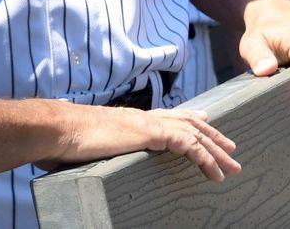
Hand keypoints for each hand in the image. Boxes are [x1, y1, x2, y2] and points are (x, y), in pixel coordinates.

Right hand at [44, 105, 240, 181]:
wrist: (57, 129)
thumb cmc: (63, 140)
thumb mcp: (88, 146)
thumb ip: (97, 149)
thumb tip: (84, 159)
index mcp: (130, 120)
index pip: (168, 116)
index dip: (190, 120)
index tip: (206, 123)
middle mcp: (142, 118)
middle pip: (187, 122)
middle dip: (212, 137)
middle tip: (231, 149)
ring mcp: (146, 123)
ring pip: (193, 134)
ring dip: (215, 151)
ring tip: (232, 167)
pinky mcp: (149, 133)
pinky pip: (187, 144)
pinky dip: (204, 158)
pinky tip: (214, 172)